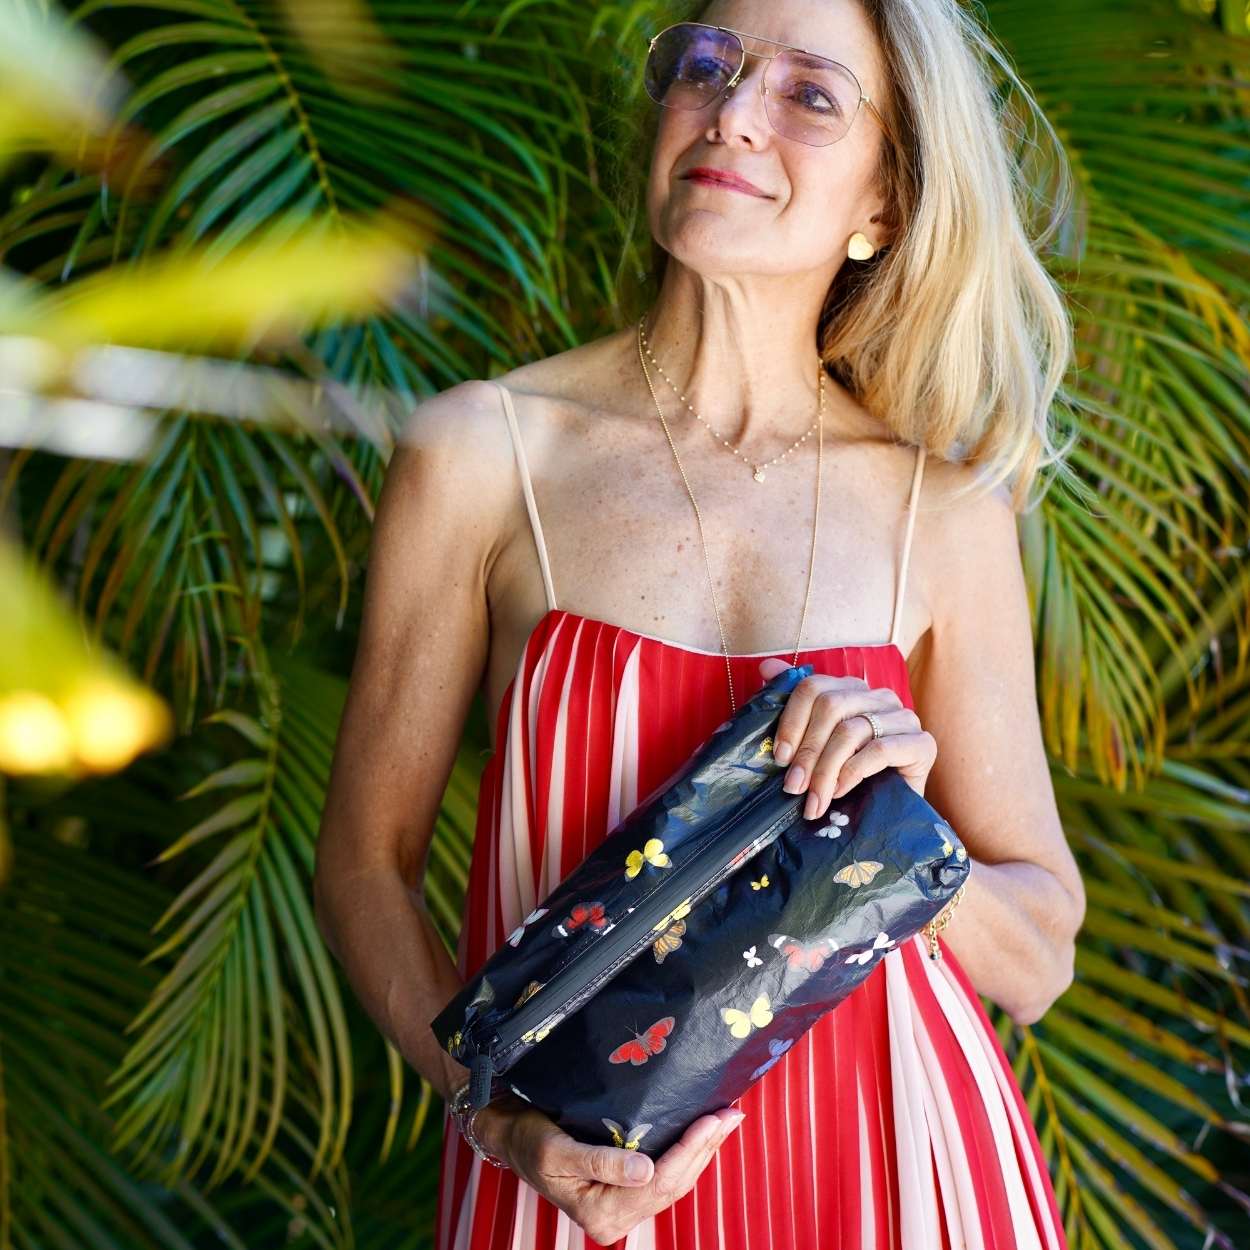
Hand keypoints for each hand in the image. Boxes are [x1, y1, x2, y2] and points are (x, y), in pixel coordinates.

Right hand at [472, 1092, 745, 1243]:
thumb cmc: (530, 1141)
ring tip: (725, 1120)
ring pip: (674, 1179)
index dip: (689, 1150)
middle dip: (705, 1148)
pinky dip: (685, 1151)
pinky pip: (664, 1172)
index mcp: (603, 1214)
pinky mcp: (624, 1187)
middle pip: (674, 1182)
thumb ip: (603, 1163)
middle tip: (731, 1114)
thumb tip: (648, 1171)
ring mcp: (623, 1203)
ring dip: (701, 1149)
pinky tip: (700, 1133)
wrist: (511, 1137)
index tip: (713, 1119)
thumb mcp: (559, 1151)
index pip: (659, 1183)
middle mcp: (617, 1216)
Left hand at [758, 657, 935, 819]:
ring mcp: (904, 717)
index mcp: (851, 689)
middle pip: (831, 706)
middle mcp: (879, 696)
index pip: (813, 687)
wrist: (891, 815)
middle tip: (793, 786)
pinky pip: (880, 749)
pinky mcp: (922, 743)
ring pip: (851, 730)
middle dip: (807, 751)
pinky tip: (840, 791)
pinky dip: (853, 772)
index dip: (791, 721)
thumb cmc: (848, 778)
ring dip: (826, 769)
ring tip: (814, 799)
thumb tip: (766, 668)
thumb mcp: (815, 744)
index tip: (779, 757)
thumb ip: (793, 705)